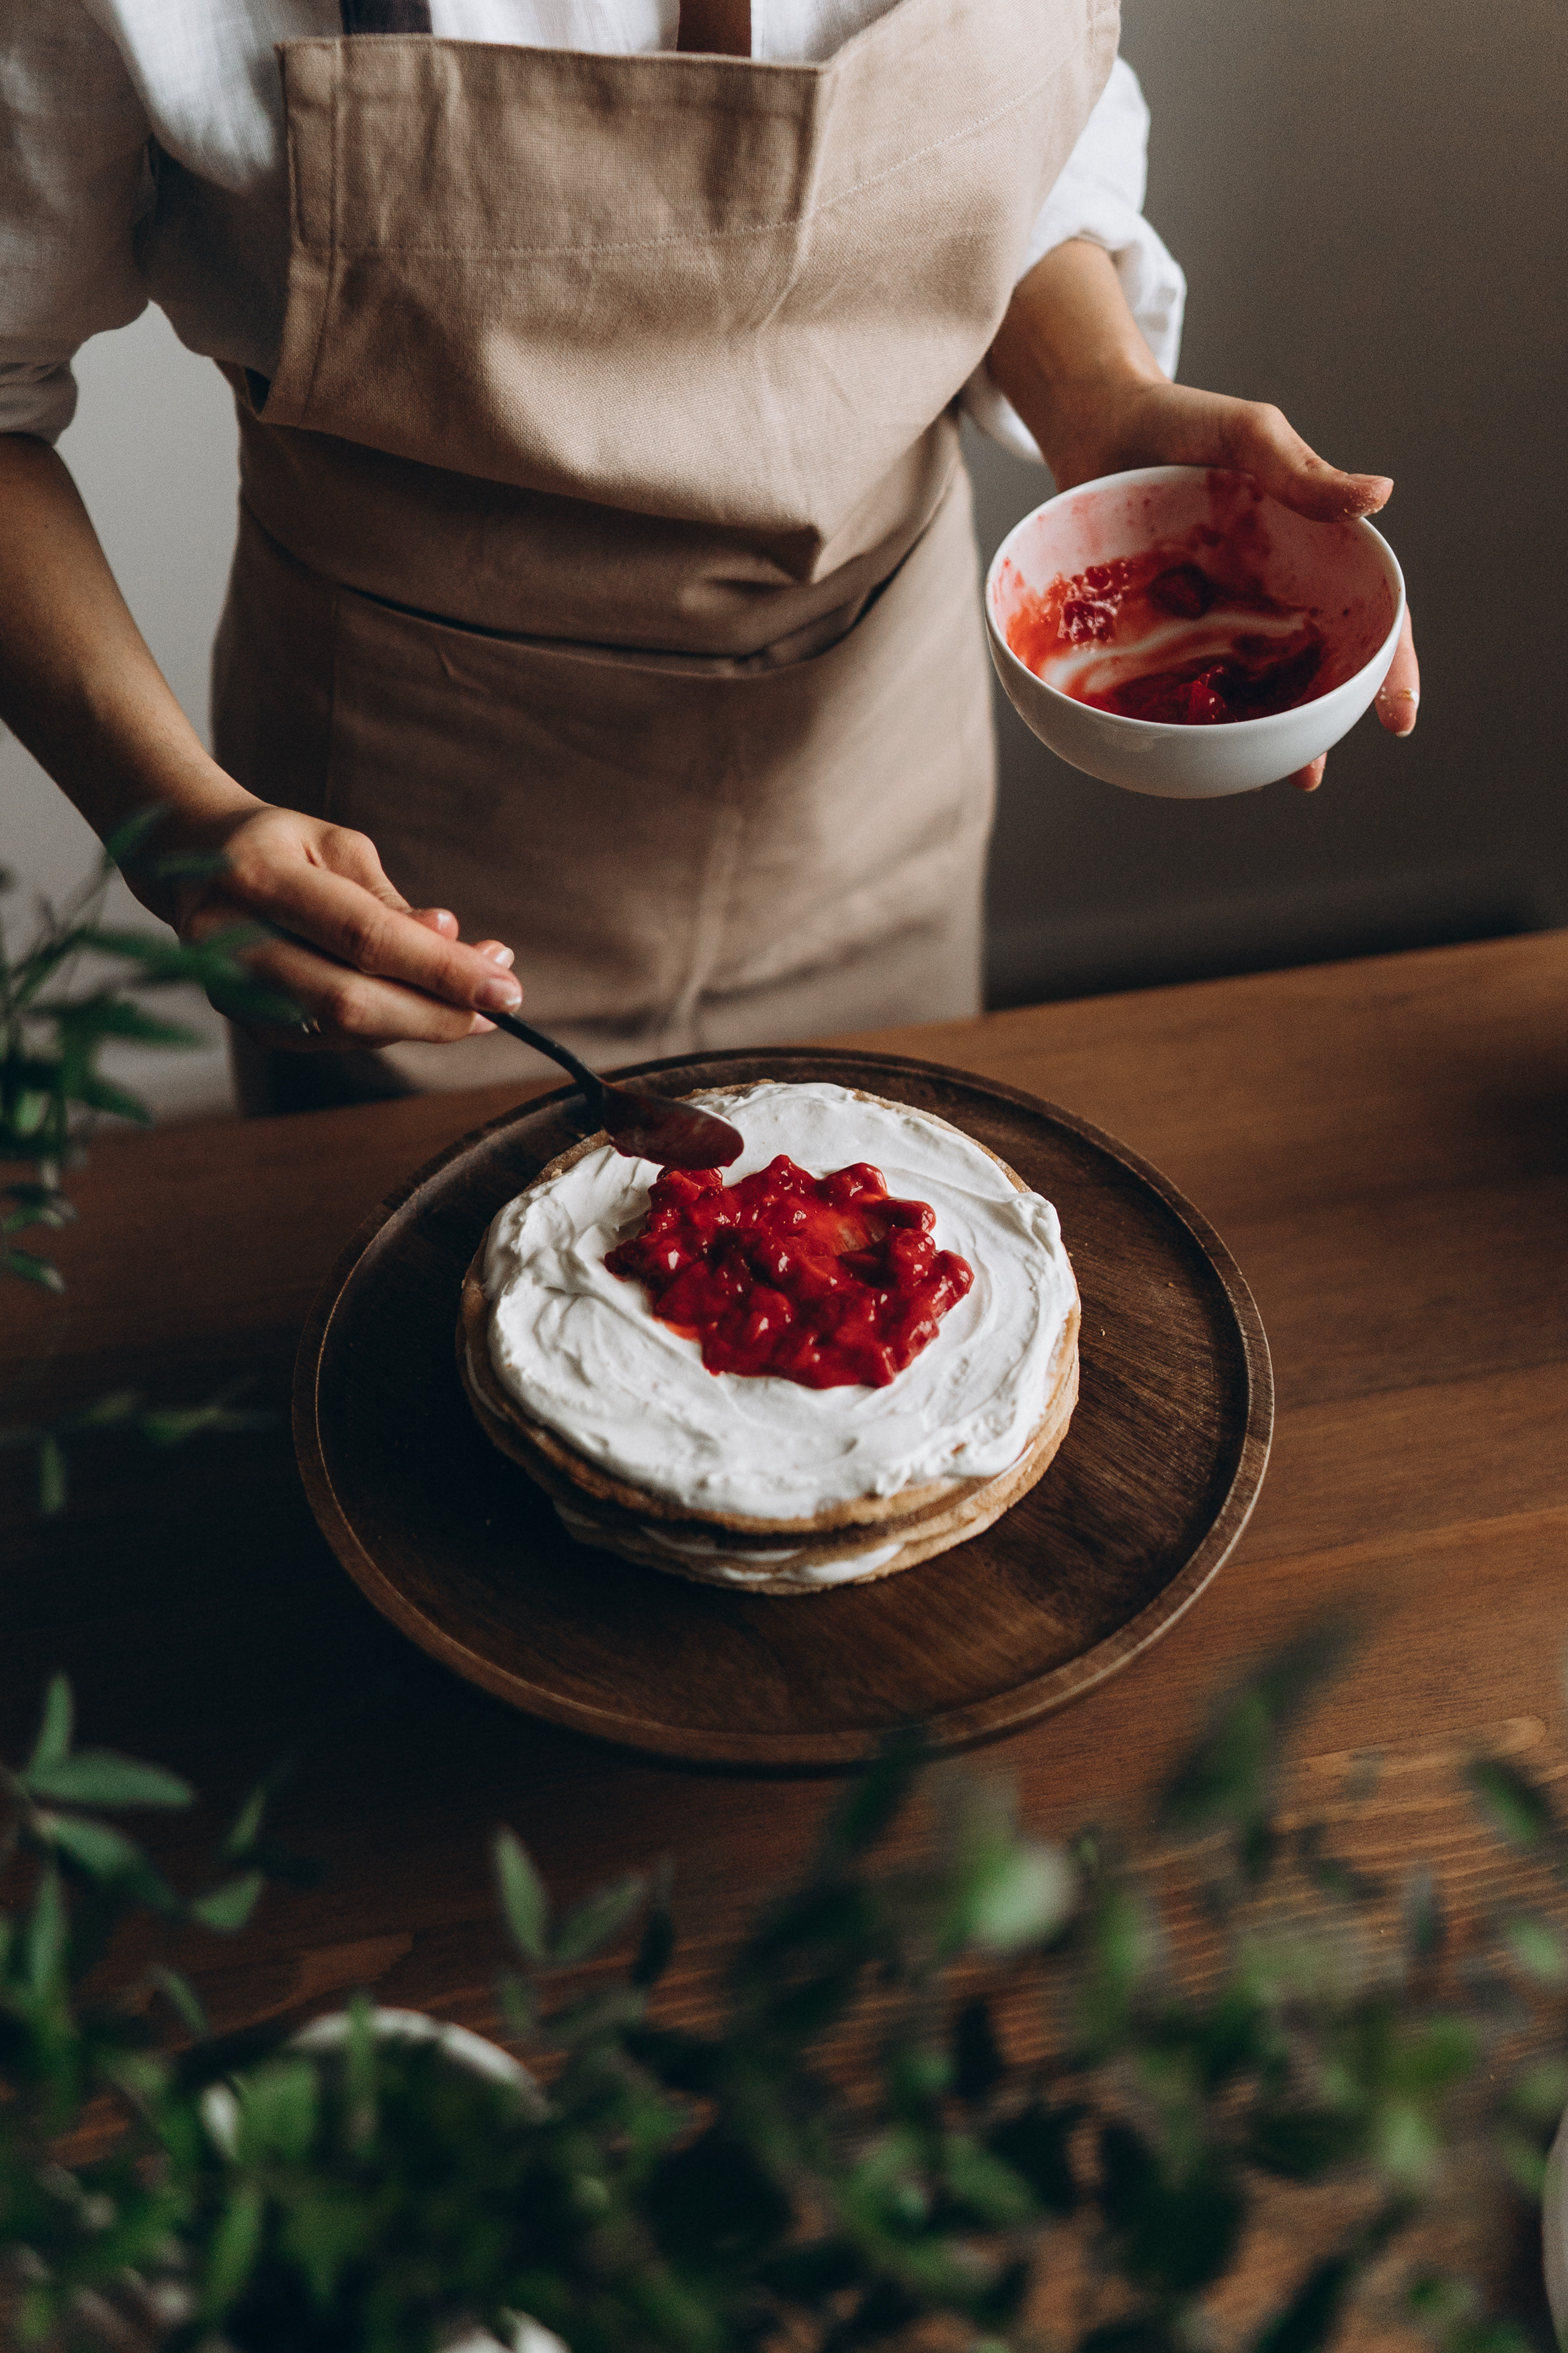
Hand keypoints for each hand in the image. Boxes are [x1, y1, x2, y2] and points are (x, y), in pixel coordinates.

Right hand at [171, 801, 523, 1051]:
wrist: (191, 860)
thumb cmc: (283, 846)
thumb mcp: (338, 846)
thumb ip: (391, 902)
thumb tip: (454, 943)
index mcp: (256, 875)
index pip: (363, 935)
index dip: (440, 968)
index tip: (506, 984)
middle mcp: (230, 938)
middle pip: (350, 1000)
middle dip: (438, 1012)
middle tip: (501, 1002)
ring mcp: (230, 988)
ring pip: (343, 1029)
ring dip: (422, 1022)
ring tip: (476, 999)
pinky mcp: (244, 1021)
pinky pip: (332, 1039)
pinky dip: (389, 1028)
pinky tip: (426, 1006)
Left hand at [988, 241, 1419, 790]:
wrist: (1096, 423)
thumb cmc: (1181, 420)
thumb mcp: (1247, 434)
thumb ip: (1303, 470)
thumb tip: (1381, 496)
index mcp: (1310, 546)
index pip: (1367, 608)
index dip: (1387, 664)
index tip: (1395, 716)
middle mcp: (1270, 588)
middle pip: (1315, 662)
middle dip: (1325, 718)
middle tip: (1316, 768)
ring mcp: (1217, 609)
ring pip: (1253, 682)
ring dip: (1263, 731)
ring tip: (1265, 774)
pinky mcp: (1165, 621)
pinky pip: (1184, 674)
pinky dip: (1193, 712)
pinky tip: (1188, 746)